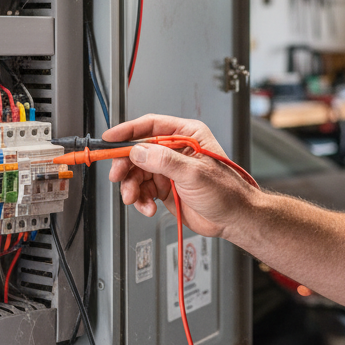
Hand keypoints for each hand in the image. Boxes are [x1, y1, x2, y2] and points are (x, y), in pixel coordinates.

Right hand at [104, 114, 255, 238]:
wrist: (234, 219)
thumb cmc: (227, 192)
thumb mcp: (194, 172)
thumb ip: (164, 160)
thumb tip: (138, 151)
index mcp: (187, 135)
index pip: (151, 125)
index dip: (128, 131)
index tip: (110, 139)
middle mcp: (175, 150)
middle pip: (138, 150)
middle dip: (125, 164)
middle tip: (117, 176)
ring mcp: (169, 169)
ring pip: (137, 172)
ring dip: (132, 186)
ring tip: (135, 198)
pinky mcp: (165, 187)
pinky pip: (143, 189)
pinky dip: (141, 199)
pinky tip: (148, 206)